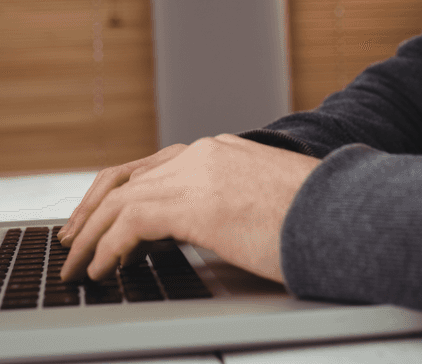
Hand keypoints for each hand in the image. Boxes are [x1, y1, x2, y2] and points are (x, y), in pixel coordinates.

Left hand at [58, 134, 320, 282]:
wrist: (350, 213)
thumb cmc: (321, 215)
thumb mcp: (267, 199)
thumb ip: (232, 202)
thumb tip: (212, 227)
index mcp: (219, 151)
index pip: (150, 167)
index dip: (116, 194)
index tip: (97, 219)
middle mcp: (203, 153)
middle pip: (125, 176)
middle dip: (90, 211)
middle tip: (71, 242)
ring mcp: (198, 174)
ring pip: (119, 199)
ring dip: (90, 235)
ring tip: (76, 266)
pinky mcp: (197, 204)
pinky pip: (130, 223)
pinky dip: (107, 247)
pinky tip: (102, 269)